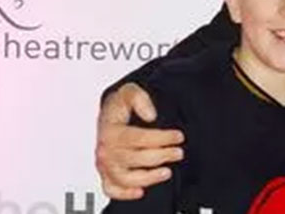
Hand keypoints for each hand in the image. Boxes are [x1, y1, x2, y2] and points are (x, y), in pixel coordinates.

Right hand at [95, 83, 184, 199]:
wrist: (109, 116)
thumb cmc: (119, 106)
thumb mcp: (129, 92)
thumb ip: (139, 98)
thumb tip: (151, 115)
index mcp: (110, 131)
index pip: (138, 138)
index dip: (161, 138)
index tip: (178, 136)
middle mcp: (105, 150)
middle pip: (135, 159)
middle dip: (161, 156)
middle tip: (179, 152)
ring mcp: (105, 165)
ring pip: (126, 178)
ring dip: (148, 178)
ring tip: (167, 172)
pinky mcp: (107, 175)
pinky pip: (112, 190)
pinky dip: (125, 193)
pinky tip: (141, 191)